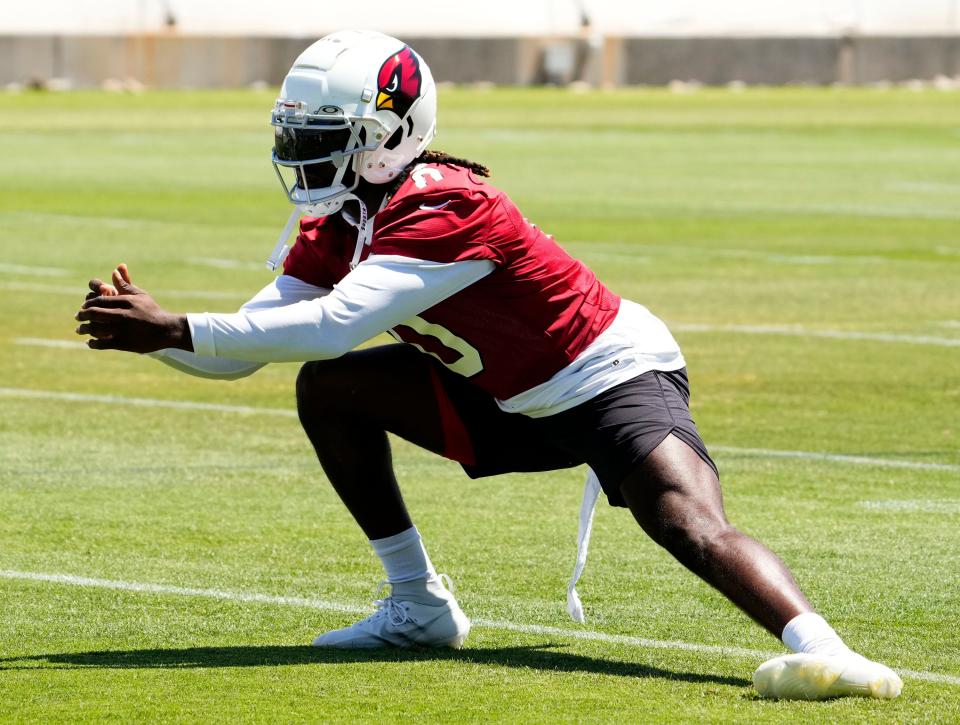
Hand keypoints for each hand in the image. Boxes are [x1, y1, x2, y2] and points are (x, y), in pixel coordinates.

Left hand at [76, 264, 192, 352]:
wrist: (167, 330)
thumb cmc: (152, 311)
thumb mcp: (140, 295)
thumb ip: (125, 284)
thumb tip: (114, 270)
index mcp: (126, 301)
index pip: (99, 299)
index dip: (88, 303)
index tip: (84, 307)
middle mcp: (123, 314)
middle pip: (94, 313)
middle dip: (82, 315)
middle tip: (77, 317)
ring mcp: (123, 330)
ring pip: (96, 329)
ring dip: (84, 329)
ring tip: (80, 330)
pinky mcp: (124, 343)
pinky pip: (102, 343)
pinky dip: (93, 343)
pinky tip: (90, 342)